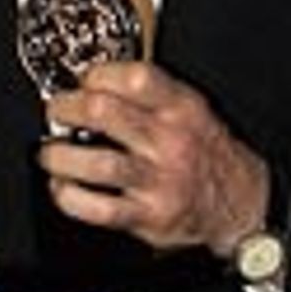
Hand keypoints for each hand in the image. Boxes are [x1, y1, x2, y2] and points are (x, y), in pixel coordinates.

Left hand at [41, 61, 267, 257]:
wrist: (240, 204)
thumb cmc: (207, 154)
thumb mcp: (192, 110)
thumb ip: (151, 94)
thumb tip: (94, 83)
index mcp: (182, 108)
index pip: (135, 77)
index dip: (97, 75)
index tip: (83, 82)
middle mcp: (171, 142)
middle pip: (103, 113)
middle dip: (65, 109)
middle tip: (57, 112)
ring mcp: (159, 180)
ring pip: (95, 163)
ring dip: (59, 156)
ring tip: (50, 154)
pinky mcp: (148, 216)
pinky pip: (97, 208)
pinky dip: (69, 197)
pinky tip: (63, 188)